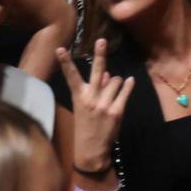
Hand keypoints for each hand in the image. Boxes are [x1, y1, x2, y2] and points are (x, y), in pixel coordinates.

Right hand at [58, 38, 134, 171]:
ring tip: (113, 92)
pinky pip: (126, 91)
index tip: (59, 49)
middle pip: (97, 72)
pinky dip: (128, 85)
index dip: (65, 62)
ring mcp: (104, 104)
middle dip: (100, 55)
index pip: (71, 76)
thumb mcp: (85, 106)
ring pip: (116, 80)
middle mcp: (91, 98)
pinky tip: (130, 81)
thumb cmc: (86, 124)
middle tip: (102, 40)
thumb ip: (96, 89)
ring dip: (117, 83)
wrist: (91, 149)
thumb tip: (109, 73)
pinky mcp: (117, 111)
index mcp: (79, 97)